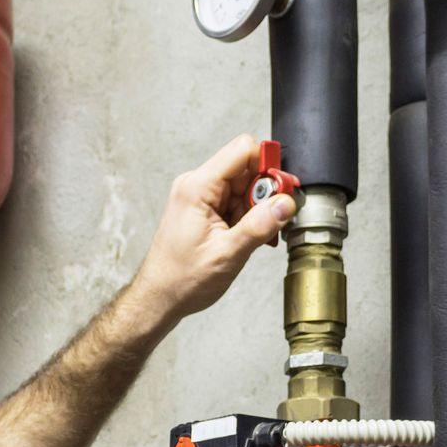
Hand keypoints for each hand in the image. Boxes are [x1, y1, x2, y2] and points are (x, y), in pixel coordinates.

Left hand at [127, 134, 296, 326]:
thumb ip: (259, 226)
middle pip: (246, 168)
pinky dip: (249, 216)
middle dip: (266, 192)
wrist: (160, 296)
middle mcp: (197, 185)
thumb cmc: (181, 279)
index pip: (242, 150)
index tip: (283, 189)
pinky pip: (236, 201)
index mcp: (197, 188)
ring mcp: (200, 197)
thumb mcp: (227, 254)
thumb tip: (286, 203)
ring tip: (258, 236)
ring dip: (259, 208)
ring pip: (245, 186)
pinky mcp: (205, 209)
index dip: (268, 165)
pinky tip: (249, 237)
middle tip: (274, 220)